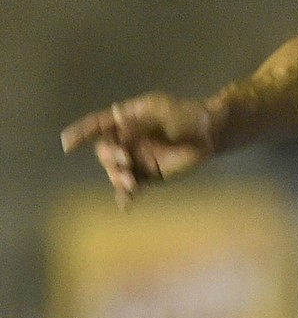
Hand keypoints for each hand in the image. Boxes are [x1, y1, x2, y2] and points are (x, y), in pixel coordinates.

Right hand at [60, 93, 219, 208]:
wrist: (210, 135)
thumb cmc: (187, 116)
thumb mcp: (164, 112)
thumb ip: (141, 123)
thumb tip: (121, 133)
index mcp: (128, 119)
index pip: (99, 125)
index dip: (82, 133)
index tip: (67, 144)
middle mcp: (128, 140)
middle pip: (105, 152)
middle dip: (110, 158)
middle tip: (125, 161)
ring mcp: (136, 158)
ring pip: (115, 171)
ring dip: (118, 178)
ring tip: (131, 182)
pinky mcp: (147, 175)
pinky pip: (130, 188)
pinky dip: (125, 196)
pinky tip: (126, 205)